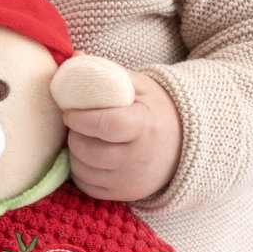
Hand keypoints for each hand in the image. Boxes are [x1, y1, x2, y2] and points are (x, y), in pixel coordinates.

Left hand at [61, 72, 181, 202]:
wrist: (182, 146)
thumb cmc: (154, 110)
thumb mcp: (137, 86)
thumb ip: (104, 73)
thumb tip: (72, 56)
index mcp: (144, 126)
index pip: (106, 125)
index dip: (81, 119)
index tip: (70, 112)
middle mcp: (138, 159)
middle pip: (88, 150)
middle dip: (74, 134)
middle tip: (76, 123)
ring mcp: (130, 180)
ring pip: (82, 169)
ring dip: (75, 152)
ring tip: (83, 137)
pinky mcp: (123, 195)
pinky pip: (87, 186)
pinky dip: (81, 171)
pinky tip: (89, 156)